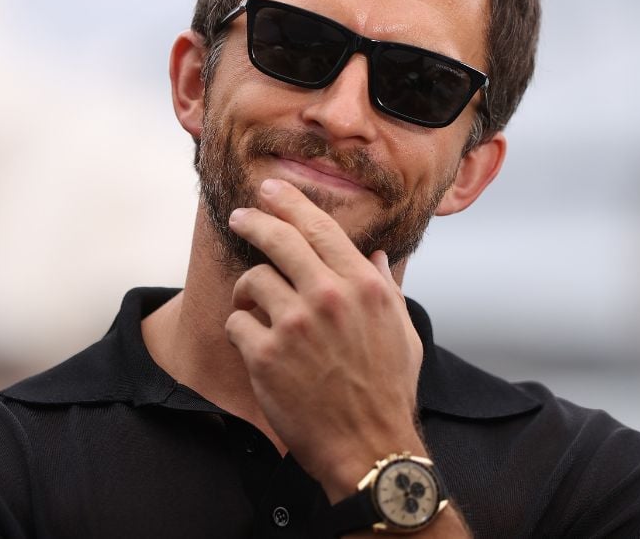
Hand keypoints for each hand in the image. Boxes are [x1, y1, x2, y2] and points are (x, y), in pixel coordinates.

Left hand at [224, 178, 424, 500]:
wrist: (368, 448)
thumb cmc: (387, 393)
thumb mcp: (402, 333)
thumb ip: (386, 289)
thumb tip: (377, 257)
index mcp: (364, 287)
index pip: (320, 227)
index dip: (290, 203)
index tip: (271, 190)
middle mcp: (329, 297)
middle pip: (278, 238)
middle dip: (253, 221)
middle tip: (240, 217)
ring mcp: (295, 324)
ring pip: (253, 280)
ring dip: (249, 293)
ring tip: (255, 308)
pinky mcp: (265, 354)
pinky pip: (237, 322)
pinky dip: (241, 330)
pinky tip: (255, 345)